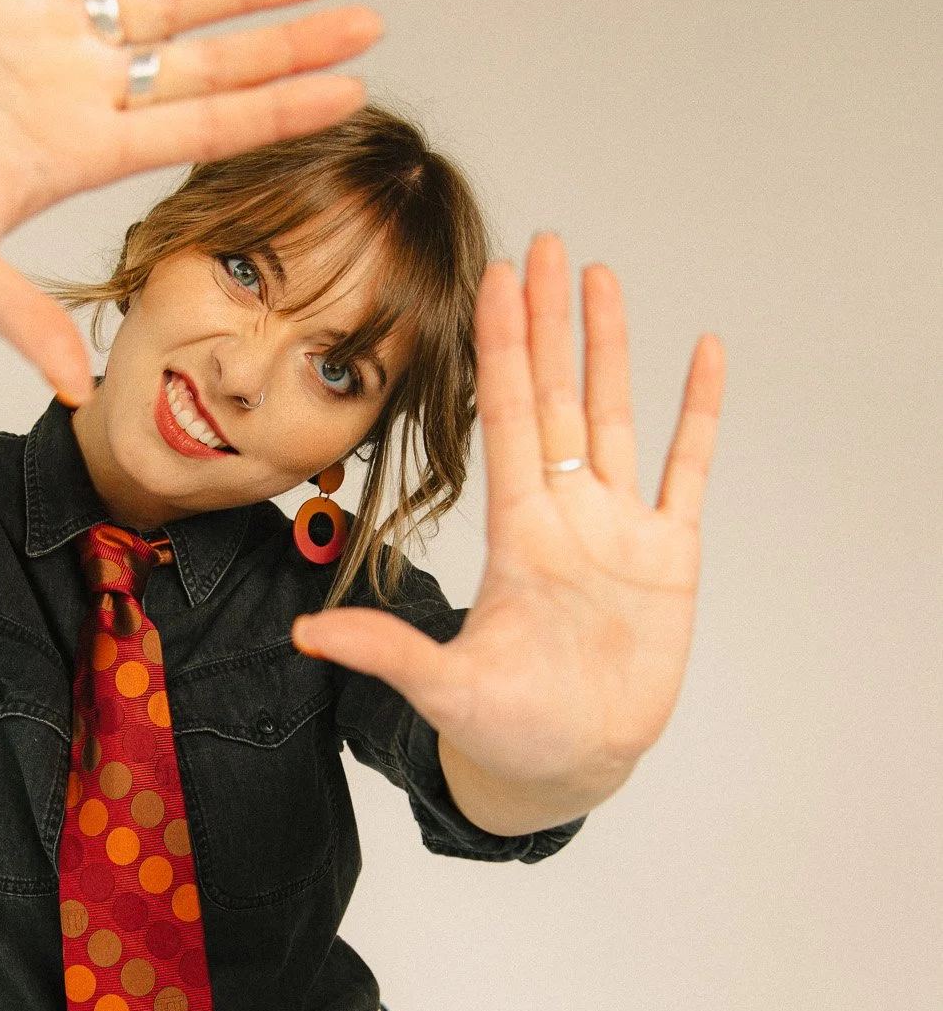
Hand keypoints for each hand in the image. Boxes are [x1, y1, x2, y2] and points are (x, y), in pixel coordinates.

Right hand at [0, 0, 380, 400]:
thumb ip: (19, 314)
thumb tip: (73, 392)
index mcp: (81, 147)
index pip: (205, 124)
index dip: (280, 107)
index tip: (354, 94)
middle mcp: (79, 87)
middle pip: (207, 61)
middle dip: (289, 45)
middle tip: (370, 24)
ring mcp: (43, 30)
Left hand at [293, 234, 725, 831]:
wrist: (565, 767)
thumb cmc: (504, 729)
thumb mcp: (444, 687)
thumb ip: (387, 650)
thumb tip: (306, 635)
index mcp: (516, 532)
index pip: (510, 419)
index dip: (503, 348)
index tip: (492, 279)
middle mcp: (565, 514)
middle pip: (559, 396)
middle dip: (548, 321)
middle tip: (542, 243)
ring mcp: (619, 530)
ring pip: (617, 416)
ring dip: (610, 347)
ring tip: (601, 275)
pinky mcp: (669, 558)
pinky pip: (687, 471)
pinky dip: (698, 414)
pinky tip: (704, 353)